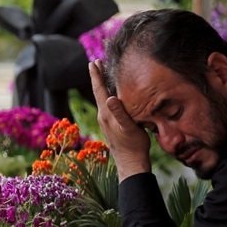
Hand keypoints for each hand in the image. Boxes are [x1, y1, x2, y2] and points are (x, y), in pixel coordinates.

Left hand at [89, 60, 151, 180]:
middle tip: (95, 62)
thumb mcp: (129, 127)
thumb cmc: (133, 145)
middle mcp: (103, 116)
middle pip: (99, 92)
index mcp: (106, 114)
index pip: (99, 90)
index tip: (93, 62)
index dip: (97, 76)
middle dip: (97, 77)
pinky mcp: (111, 125)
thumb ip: (120, 112)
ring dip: (102, 85)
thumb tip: (109, 98)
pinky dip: (108, 94)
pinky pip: (107, 105)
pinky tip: (112, 95)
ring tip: (103, 74)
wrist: (131, 163)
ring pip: (102, 98)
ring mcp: (106, 121)